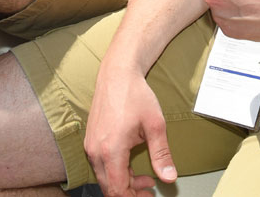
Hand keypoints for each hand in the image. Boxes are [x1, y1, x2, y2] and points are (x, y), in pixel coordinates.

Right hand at [85, 56, 175, 196]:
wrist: (117, 74)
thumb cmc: (136, 96)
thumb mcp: (155, 125)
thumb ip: (161, 154)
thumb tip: (169, 177)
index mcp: (111, 150)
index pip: (118, 188)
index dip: (134, 196)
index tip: (149, 194)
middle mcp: (95, 151)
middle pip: (108, 187)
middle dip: (129, 192)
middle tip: (149, 190)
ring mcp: (90, 146)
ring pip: (103, 177)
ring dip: (122, 182)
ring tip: (144, 178)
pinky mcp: (90, 141)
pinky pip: (100, 166)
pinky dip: (115, 171)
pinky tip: (130, 165)